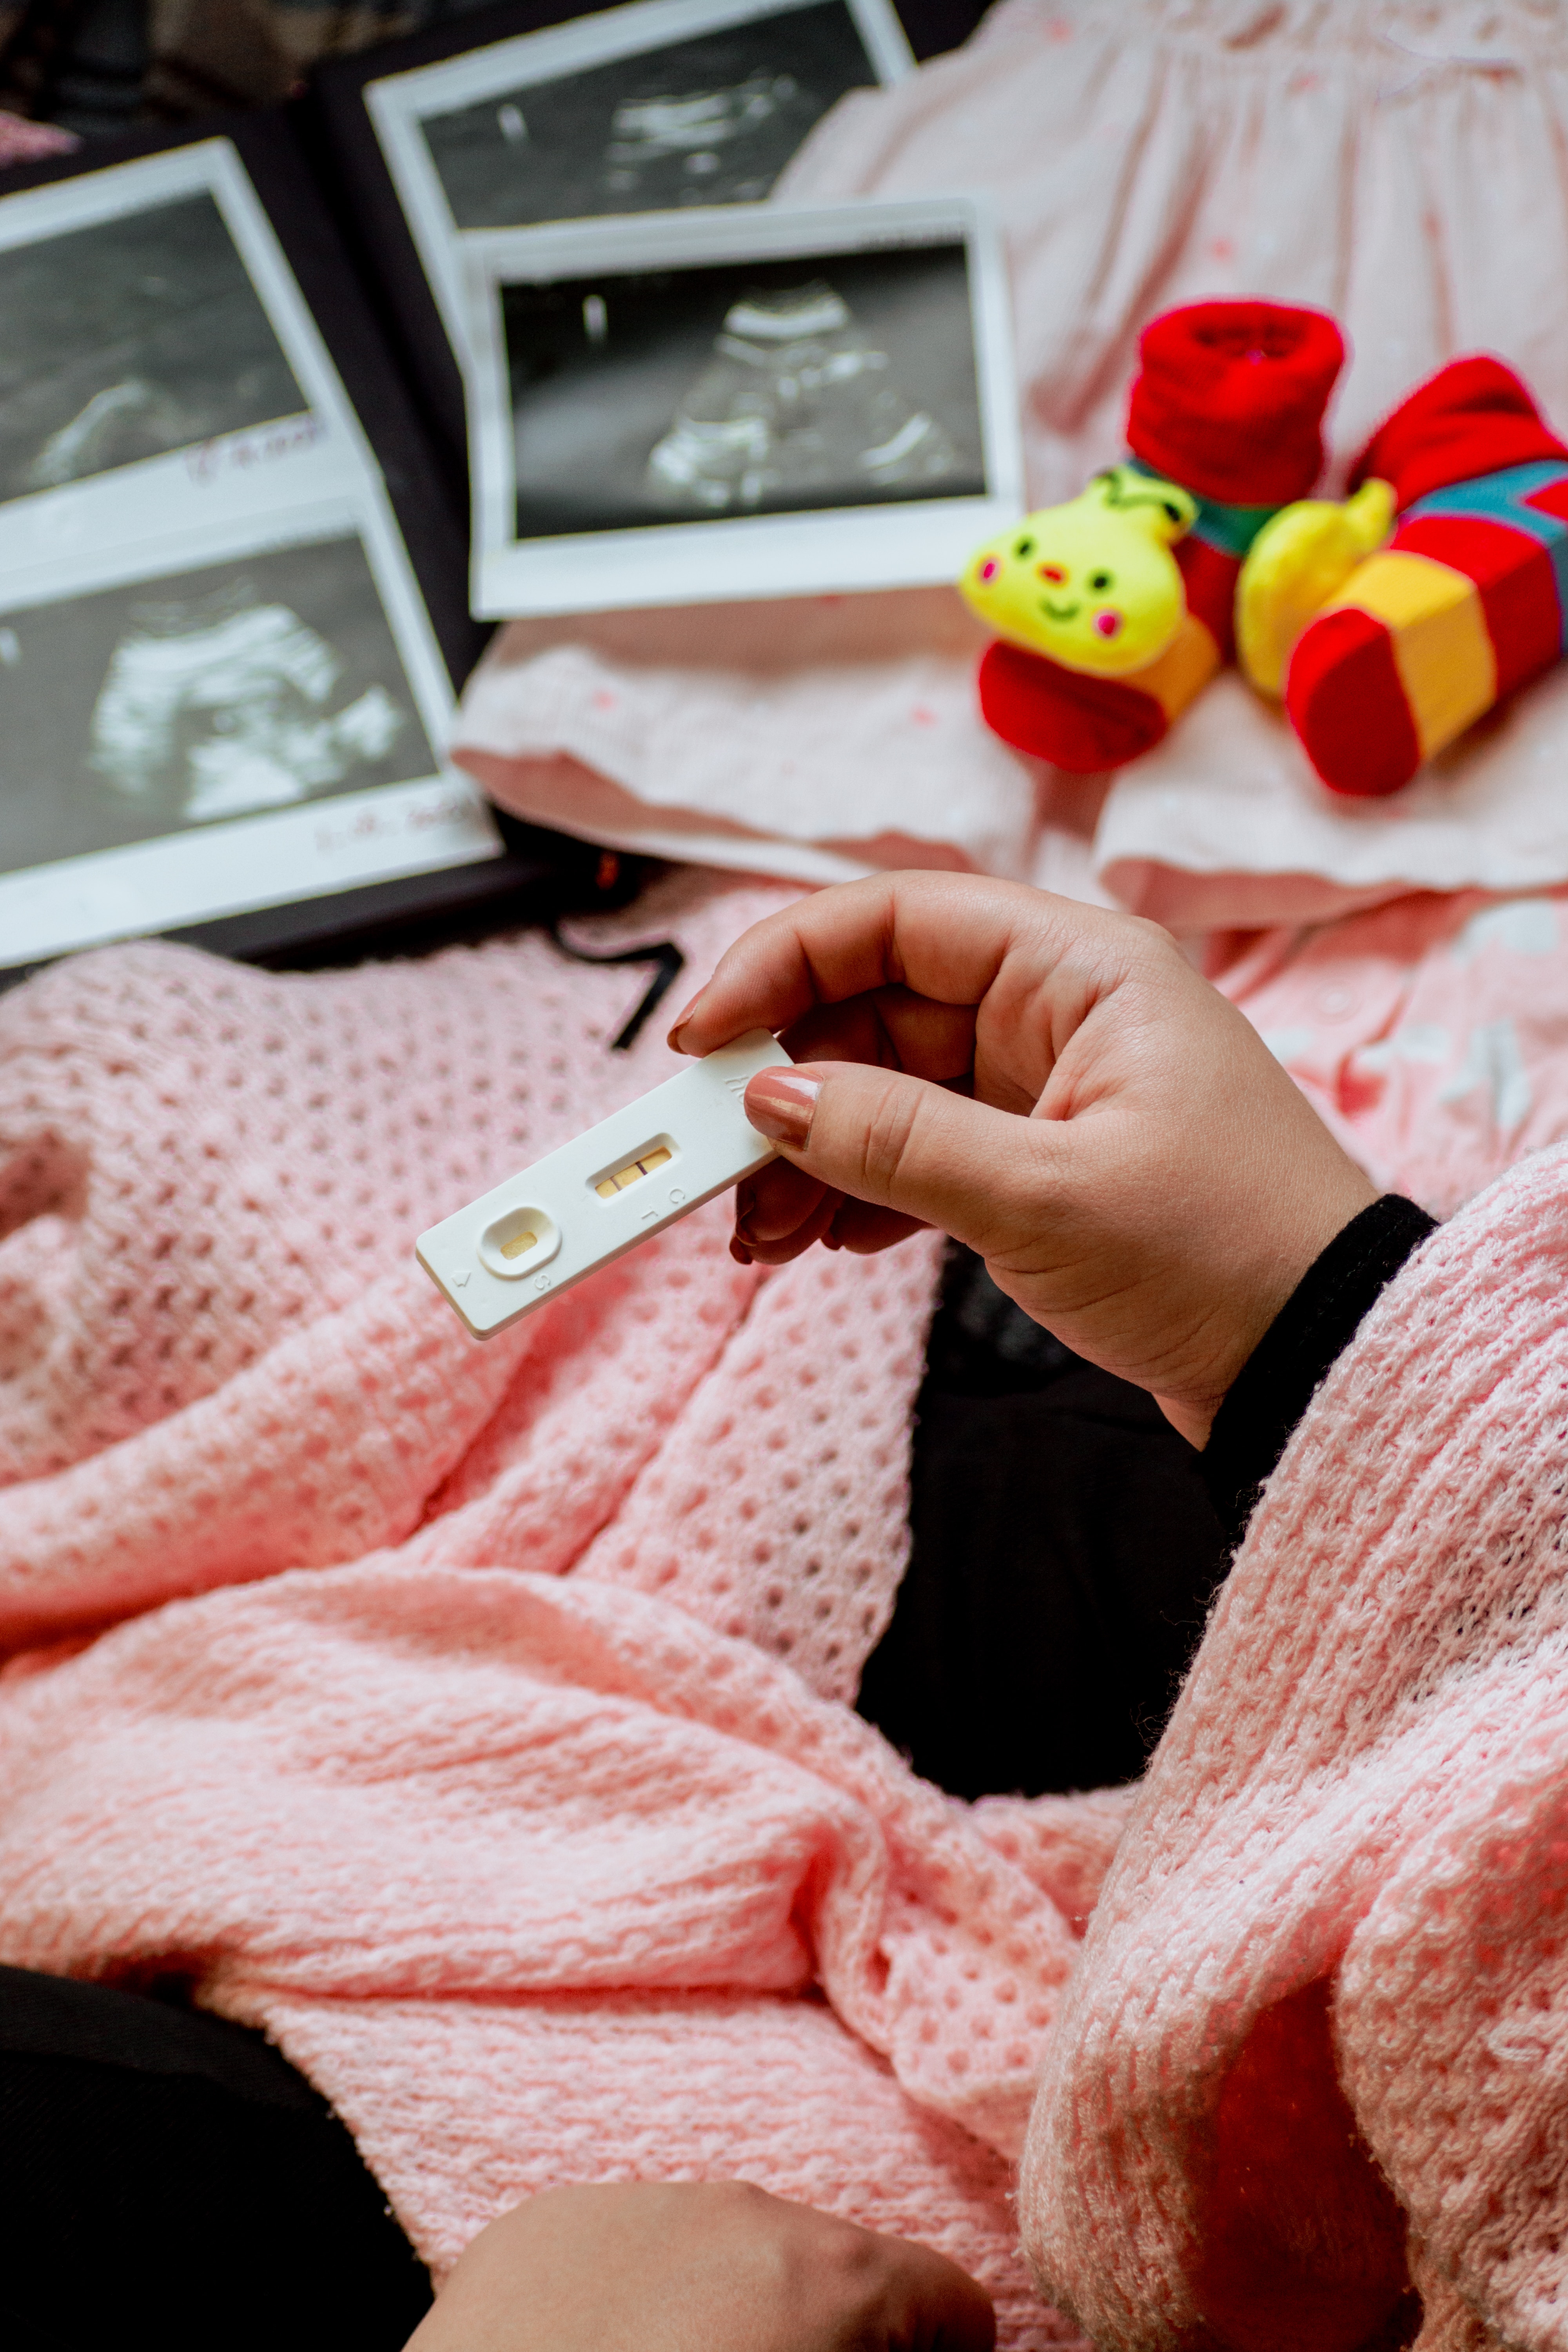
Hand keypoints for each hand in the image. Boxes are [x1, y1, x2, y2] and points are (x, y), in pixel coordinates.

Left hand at [404, 2180, 995, 2351]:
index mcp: (825, 2272)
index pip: (951, 2302)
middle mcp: (734, 2204)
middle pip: (837, 2269)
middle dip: (829, 2343)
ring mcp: (622, 2200)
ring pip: (728, 2253)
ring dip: (730, 2321)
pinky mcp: (530, 2224)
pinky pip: (626, 2252)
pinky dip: (634, 2310)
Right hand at [669, 873, 1375, 1446]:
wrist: (1322, 1361)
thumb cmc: (1224, 1256)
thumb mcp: (1042, 1198)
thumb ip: (895, 1140)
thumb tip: (769, 1095)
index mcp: (1079, 970)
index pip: (894, 920)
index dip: (780, 963)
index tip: (699, 1037)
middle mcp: (1059, 1009)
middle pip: (875, 1009)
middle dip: (784, 1087)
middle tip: (711, 1168)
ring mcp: (1049, 1086)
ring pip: (888, 1088)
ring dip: (810, 1153)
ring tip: (757, 1234)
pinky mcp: (1043, 1160)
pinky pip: (921, 1150)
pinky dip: (861, 1191)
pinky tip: (818, 1240)